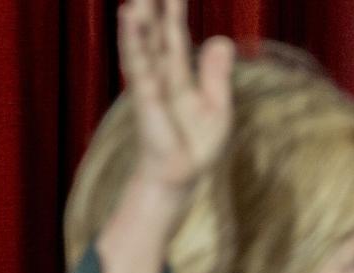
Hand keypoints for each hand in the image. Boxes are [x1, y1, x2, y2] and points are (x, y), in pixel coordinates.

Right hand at [118, 0, 233, 187]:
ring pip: (143, 39)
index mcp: (179, 74)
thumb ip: (216, 73)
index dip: (174, 10)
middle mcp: (161, 72)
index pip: (175, 34)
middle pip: (155, 30)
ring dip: (139, 14)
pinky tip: (131, 16)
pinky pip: (138, 60)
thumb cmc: (197, 143)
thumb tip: (222, 39)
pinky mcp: (144, 92)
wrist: (181, 174)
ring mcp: (150, 81)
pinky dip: (134, 37)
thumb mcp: (218, 104)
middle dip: (153, 5)